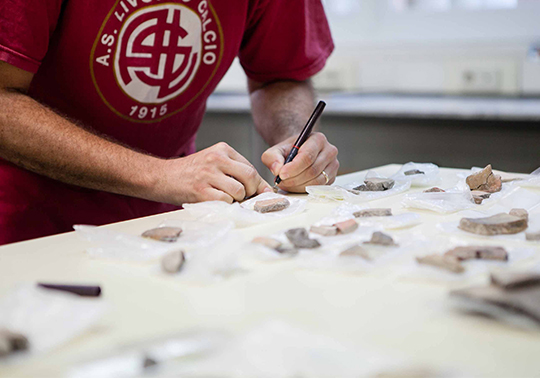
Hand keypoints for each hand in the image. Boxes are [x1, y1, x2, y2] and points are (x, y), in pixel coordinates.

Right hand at [154, 142, 271, 203]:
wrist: (161, 177)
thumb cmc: (190, 173)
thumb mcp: (213, 163)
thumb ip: (236, 171)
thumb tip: (264, 190)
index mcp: (222, 149)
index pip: (251, 167)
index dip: (257, 184)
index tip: (259, 194)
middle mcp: (216, 158)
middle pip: (250, 177)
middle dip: (251, 191)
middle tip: (243, 198)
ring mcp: (208, 174)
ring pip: (239, 191)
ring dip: (236, 200)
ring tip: (224, 198)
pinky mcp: (201, 191)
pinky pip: (226, 201)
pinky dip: (225, 206)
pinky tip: (215, 201)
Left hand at [262, 132, 338, 192]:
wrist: (298, 152)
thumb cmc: (289, 150)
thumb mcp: (276, 150)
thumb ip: (272, 157)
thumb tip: (277, 170)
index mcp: (318, 139)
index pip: (307, 156)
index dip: (294, 167)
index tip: (281, 174)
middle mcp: (329, 151)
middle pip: (312, 170)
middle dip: (294, 179)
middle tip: (281, 181)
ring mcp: (332, 165)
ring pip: (316, 181)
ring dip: (298, 186)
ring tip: (286, 183)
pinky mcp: (331, 177)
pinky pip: (318, 187)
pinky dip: (304, 189)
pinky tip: (294, 186)